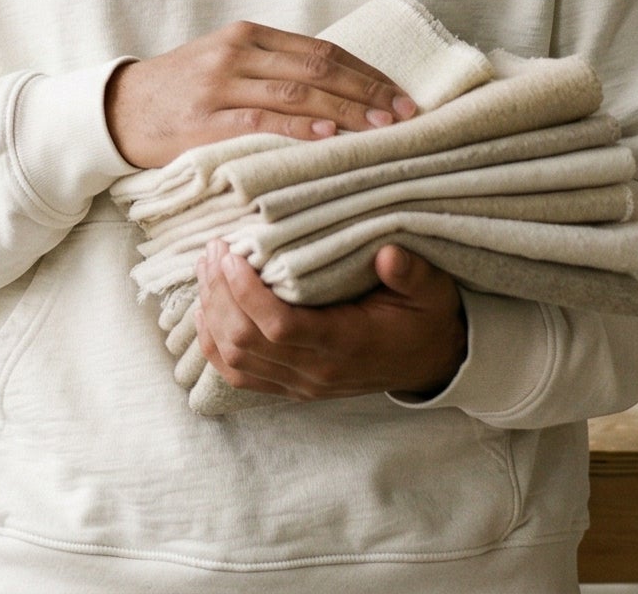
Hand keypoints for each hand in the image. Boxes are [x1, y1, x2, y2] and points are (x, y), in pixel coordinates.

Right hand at [103, 20, 415, 169]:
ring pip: (297, 94)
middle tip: (406, 114)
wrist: (119, 108)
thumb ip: (274, 69)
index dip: (367, 72)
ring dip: (347, 111)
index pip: (322, 50)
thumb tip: (340, 89)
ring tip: (382, 128)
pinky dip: (299, 128)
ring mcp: (220, 85)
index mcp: (248, 35)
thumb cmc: (181, 90)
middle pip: (318, 70)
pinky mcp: (205, 120)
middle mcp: (237, 53)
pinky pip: (261, 122)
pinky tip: (329, 136)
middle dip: (368, 92)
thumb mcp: (226, 63)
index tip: (402, 95)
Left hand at [194, 241, 468, 401]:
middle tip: (212, 251)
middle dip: (219, 294)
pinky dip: (214, 344)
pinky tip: (206, 310)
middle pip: (246, 341)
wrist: (431, 362)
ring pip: (235, 359)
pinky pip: (239, 375)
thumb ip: (411, 274)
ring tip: (206, 270)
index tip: (230, 254)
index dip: (245, 292)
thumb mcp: (430, 290)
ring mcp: (301, 384)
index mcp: (346, 344)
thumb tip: (388, 255)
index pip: (280, 326)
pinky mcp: (292, 387)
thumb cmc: (425, 318)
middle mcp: (317, 371)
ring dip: (212, 313)